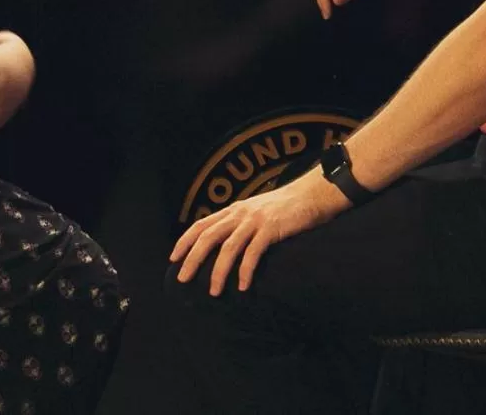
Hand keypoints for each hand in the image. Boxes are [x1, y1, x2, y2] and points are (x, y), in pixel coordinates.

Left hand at [169, 170, 347, 295]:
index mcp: (234, 210)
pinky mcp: (271, 229)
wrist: (312, 194)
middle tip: (182, 279)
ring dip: (218, 271)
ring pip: (228, 247)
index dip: (184, 241)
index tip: (173, 259)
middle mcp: (240, 213)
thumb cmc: (286, 207)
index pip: (201, 225)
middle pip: (208, 236)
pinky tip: (242, 286)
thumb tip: (226, 244)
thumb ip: (241, 224)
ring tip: (214, 292)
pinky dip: (245, 271)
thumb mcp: (257, 211)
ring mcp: (255, 220)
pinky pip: (253, 252)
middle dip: (193, 259)